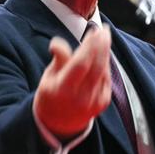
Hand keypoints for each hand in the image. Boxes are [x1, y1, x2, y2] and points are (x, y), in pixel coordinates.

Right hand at [33, 25, 112, 139]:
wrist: (59, 123)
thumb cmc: (52, 95)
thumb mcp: (48, 78)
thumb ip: (58, 60)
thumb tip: (58, 43)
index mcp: (63, 91)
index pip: (81, 65)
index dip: (89, 47)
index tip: (94, 32)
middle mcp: (81, 98)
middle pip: (97, 67)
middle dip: (102, 46)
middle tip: (104, 30)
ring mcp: (95, 101)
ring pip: (103, 71)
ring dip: (105, 52)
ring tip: (104, 36)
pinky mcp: (103, 102)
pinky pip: (106, 78)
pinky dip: (105, 64)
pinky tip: (102, 53)